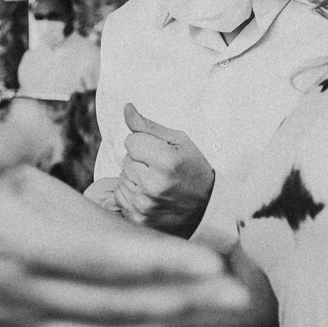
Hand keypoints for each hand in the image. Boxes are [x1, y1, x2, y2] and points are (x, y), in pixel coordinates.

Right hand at [0, 123, 245, 326]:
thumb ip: (6, 140)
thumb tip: (45, 120)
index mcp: (8, 246)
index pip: (101, 262)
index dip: (159, 265)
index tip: (206, 262)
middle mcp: (14, 293)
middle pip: (113, 308)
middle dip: (178, 302)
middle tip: (231, 294)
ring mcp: (8, 321)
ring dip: (155, 326)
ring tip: (201, 313)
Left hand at [115, 103, 215, 237]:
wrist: (207, 209)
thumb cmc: (193, 169)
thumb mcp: (178, 141)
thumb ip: (148, 126)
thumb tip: (126, 108)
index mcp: (166, 163)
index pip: (131, 141)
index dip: (144, 143)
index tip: (159, 152)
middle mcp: (154, 185)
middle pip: (126, 159)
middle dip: (139, 160)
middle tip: (161, 170)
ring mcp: (145, 205)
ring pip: (122, 177)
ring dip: (134, 177)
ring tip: (156, 182)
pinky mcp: (138, 218)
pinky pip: (120, 196)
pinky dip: (131, 193)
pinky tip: (150, 195)